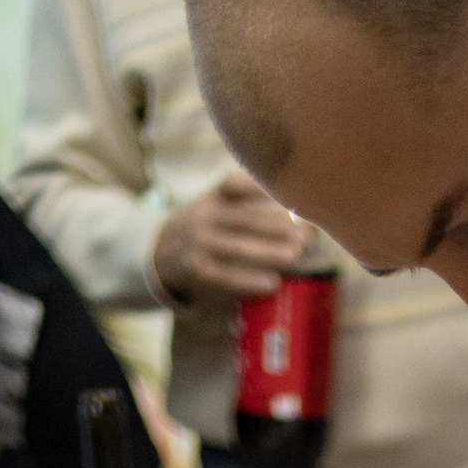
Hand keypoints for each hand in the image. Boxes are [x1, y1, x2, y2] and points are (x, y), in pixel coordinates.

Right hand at [153, 171, 311, 306]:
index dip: (259, 186)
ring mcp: (200, 243)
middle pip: (244, 219)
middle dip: (277, 226)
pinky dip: (250, 280)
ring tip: (295, 255)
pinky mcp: (197, 269)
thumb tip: (298, 210)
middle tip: (306, 234)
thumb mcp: (218, 205)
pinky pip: (226, 275)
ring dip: (268, 252)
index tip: (288, 191)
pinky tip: (272, 283)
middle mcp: (206, 216)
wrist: (161, 251)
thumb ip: (248, 201)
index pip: (235, 185)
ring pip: (237, 247)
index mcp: (215, 198)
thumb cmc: (206, 228)